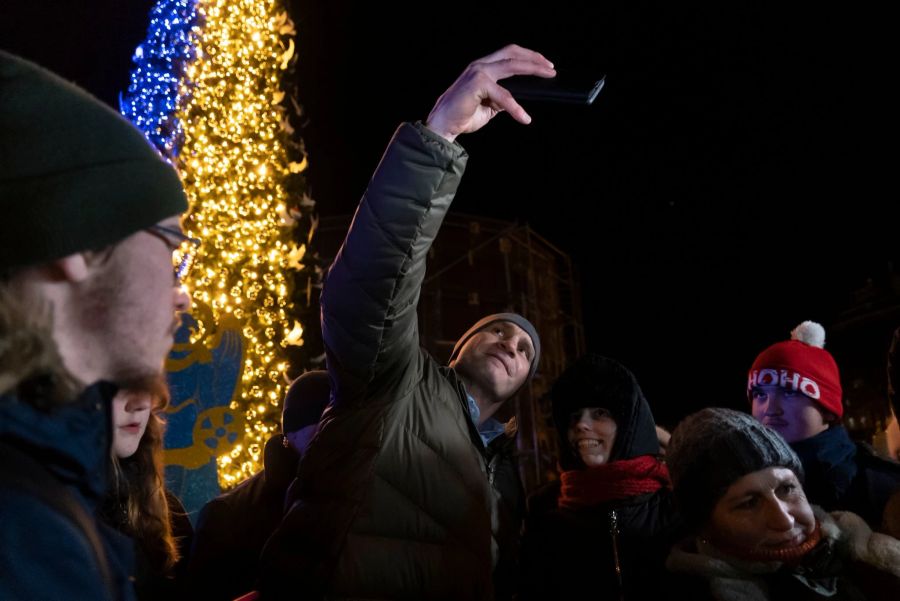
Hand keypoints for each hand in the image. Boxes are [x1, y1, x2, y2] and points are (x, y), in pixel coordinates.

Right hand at [425, 44, 554, 142]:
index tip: (545, 65)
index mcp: (482, 68)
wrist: (443, 126)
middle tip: (551, 68)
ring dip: (532, 69)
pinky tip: (523, 117)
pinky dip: (515, 107)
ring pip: (511, 65)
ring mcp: (478, 72)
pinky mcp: (477, 83)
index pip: (509, 54)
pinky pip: (503, 95)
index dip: (528, 57)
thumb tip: (514, 101)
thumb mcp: (488, 106)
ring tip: (547, 76)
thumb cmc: (462, 116)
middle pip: (512, 52)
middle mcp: (480, 65)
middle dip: (534, 57)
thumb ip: (500, 99)